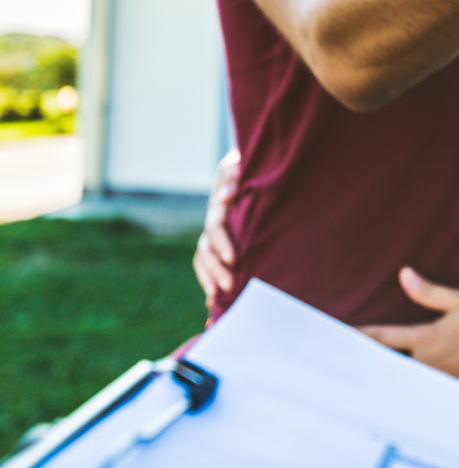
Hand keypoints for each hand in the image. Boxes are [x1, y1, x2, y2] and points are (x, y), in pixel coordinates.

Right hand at [192, 148, 239, 309]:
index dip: (222, 245)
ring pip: (203, 262)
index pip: (215, 229)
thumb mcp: (238, 165)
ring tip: (217, 299)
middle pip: (206, 251)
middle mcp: (211, 224)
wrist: (245, 168)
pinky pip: (207, 267)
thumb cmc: (246, 166)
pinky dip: (209, 282)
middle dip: (216, 270)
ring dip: (209, 280)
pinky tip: (214, 302)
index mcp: (217, 207)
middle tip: (230, 285)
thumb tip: (226, 196)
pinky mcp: (218, 245)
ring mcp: (212, 236)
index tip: (234, 260)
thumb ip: (232, 177)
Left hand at [359, 268, 458, 394]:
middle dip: (373, 367)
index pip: (385, 339)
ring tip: (372, 386)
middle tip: (349, 369)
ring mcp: (444, 386)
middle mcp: (432, 367)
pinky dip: (421, 395)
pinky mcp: (458, 398)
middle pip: (392, 370)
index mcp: (429, 340)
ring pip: (411, 386)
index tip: (340, 338)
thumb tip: (405, 275)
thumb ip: (429, 292)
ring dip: (396, 382)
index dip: (360, 339)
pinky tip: (412, 398)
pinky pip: (432, 398)